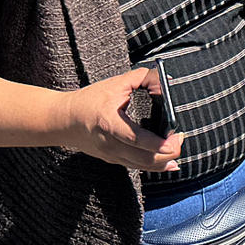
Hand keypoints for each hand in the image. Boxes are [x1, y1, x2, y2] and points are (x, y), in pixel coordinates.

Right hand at [55, 67, 182, 172]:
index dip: (157, 143)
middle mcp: (110, 144)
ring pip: (141, 166)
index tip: (176, 138)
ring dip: (163, 162)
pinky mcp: (112, 159)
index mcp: (109, 124)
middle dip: (168, 153)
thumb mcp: (113, 84)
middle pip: (143, 158)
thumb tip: (164, 78)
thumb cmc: (88, 101)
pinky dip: (154, 166)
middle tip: (181, 140)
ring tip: (178, 150)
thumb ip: (140, 78)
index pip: (136, 138)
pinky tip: (169, 164)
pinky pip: (136, 166)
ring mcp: (110, 155)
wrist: (62, 121)